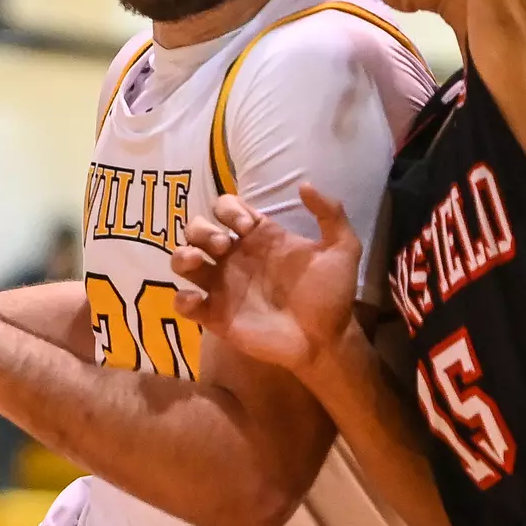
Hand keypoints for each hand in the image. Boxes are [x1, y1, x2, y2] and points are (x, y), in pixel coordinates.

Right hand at [172, 184, 360, 377]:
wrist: (327, 340)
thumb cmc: (331, 295)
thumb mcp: (343, 248)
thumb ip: (330, 213)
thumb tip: (304, 185)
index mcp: (259, 238)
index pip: (227, 208)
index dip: (228, 209)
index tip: (245, 226)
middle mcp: (236, 258)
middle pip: (198, 229)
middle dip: (202, 230)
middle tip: (223, 245)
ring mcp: (223, 287)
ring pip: (183, 260)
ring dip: (182, 255)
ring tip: (197, 262)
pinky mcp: (215, 316)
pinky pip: (184, 303)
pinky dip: (181, 298)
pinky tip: (197, 300)